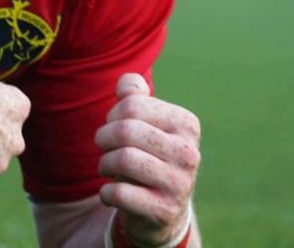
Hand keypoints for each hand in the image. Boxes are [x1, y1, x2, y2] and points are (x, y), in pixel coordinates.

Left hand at [95, 73, 199, 246]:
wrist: (164, 210)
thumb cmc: (149, 155)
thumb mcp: (147, 124)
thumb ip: (135, 97)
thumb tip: (128, 83)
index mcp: (187, 124)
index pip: (133, 104)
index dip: (113, 114)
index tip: (114, 126)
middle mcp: (189, 153)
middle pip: (125, 130)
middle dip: (103, 138)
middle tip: (104, 148)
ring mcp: (180, 184)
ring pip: (123, 159)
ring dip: (104, 163)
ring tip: (107, 168)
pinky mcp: (164, 210)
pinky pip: (119, 193)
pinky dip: (106, 192)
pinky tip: (111, 193)